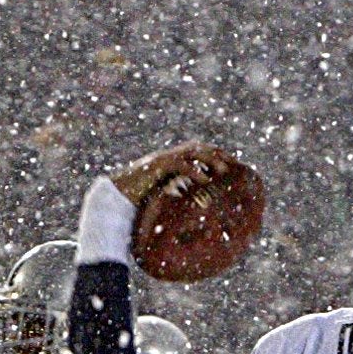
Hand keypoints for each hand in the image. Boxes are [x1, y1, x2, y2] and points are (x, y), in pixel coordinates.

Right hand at [109, 141, 240, 207]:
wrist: (118, 193)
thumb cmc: (141, 197)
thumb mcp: (165, 194)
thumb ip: (180, 193)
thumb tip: (195, 205)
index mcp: (174, 160)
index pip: (201, 152)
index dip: (217, 156)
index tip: (233, 165)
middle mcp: (171, 155)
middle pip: (200, 148)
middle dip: (218, 154)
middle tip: (234, 164)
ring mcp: (164, 158)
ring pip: (192, 153)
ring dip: (210, 160)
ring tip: (224, 171)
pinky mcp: (158, 165)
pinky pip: (180, 165)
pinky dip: (193, 171)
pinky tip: (204, 180)